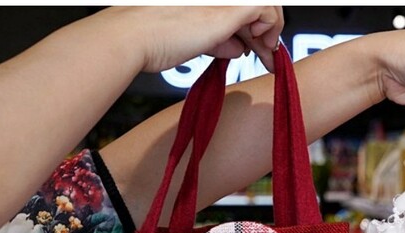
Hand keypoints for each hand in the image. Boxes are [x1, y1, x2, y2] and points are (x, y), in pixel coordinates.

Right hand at [103, 6, 283, 72]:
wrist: (132, 37)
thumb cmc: (151, 37)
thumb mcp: (195, 37)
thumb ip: (219, 39)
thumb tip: (237, 47)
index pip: (241, 6)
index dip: (255, 25)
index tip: (260, 45)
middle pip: (255, 5)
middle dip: (267, 30)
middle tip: (270, 55)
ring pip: (265, 4)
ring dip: (272, 31)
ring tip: (268, 55)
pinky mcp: (229, 6)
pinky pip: (266, 9)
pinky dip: (271, 27)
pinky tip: (263, 45)